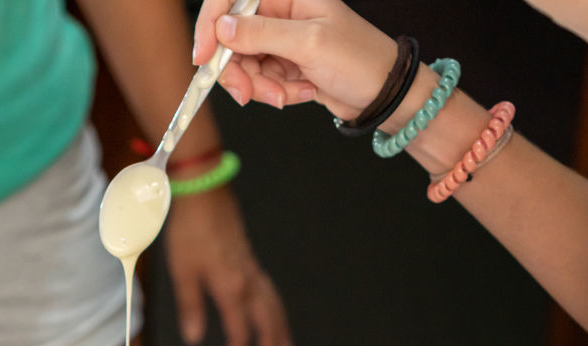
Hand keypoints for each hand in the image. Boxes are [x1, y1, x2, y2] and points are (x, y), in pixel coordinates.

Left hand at [162, 187, 292, 345]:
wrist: (203, 193)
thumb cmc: (189, 230)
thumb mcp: (182, 271)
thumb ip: (190, 307)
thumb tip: (194, 339)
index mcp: (231, 288)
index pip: (238, 332)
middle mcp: (248, 282)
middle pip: (265, 323)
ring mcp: (252, 269)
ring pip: (273, 306)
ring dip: (279, 330)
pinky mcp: (250, 259)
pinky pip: (270, 291)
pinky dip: (276, 309)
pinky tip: (271, 312)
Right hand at [192, 0, 396, 119]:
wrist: (384, 94)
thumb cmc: (360, 60)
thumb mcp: (309, 44)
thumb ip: (262, 34)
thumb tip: (222, 29)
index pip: (231, 0)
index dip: (210, 26)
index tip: (203, 57)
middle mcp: (281, 12)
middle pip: (232, 38)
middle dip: (239, 70)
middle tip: (248, 94)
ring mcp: (282, 39)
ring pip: (244, 64)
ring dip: (261, 86)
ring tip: (287, 94)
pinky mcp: (284, 63)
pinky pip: (260, 79)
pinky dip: (275, 91)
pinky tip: (302, 91)